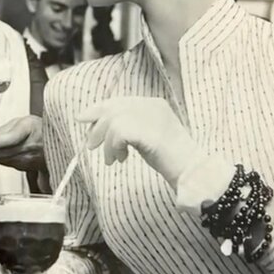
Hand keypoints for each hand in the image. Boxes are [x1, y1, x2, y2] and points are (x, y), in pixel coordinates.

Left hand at [0, 116, 44, 172]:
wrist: (57, 142)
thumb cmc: (40, 129)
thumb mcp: (22, 122)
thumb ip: (3, 130)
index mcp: (30, 130)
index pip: (12, 137)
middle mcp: (30, 147)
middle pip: (3, 152)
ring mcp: (28, 159)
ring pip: (3, 160)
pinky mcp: (26, 167)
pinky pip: (7, 163)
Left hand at [78, 97, 201, 187]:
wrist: (190, 172)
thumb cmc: (169, 159)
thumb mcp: (145, 137)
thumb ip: (128, 128)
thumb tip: (97, 128)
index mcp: (154, 104)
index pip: (119, 101)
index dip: (98, 109)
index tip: (82, 118)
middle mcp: (152, 105)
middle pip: (113, 109)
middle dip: (98, 127)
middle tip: (91, 145)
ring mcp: (152, 117)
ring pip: (113, 121)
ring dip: (107, 143)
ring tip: (112, 159)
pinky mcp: (149, 131)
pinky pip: (118, 133)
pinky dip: (114, 148)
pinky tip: (120, 159)